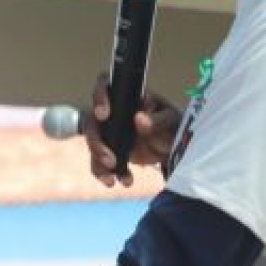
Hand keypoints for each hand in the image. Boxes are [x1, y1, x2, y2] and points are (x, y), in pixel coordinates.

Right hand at [85, 71, 182, 186]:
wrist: (173, 148)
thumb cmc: (173, 125)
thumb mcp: (171, 120)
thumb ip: (157, 120)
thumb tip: (139, 119)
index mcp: (127, 97)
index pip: (105, 85)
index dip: (99, 96)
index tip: (104, 115)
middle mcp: (114, 112)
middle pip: (92, 122)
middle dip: (96, 143)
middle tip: (110, 160)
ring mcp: (109, 131)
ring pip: (92, 143)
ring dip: (99, 162)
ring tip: (114, 178)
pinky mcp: (109, 149)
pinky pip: (98, 161)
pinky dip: (106, 173)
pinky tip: (123, 180)